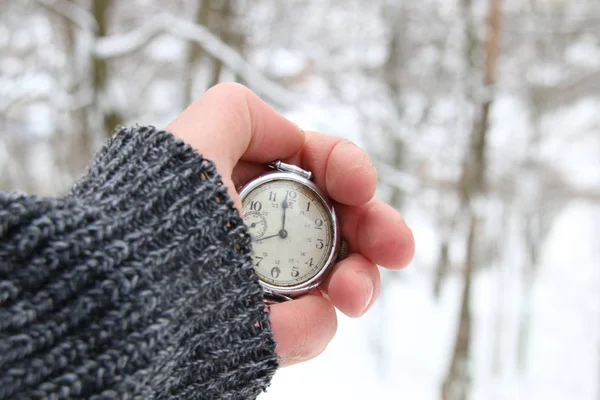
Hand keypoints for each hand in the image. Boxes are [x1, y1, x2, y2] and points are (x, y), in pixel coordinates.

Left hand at [166, 83, 413, 366]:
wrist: (123, 298)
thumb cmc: (156, 214)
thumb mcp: (194, 139)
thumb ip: (241, 114)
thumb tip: (292, 137)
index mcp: (255, 188)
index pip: (318, 171)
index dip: (348, 170)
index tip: (358, 186)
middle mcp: (269, 235)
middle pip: (346, 228)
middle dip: (378, 232)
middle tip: (396, 247)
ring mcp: (271, 287)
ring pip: (343, 284)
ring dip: (358, 284)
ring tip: (351, 294)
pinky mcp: (266, 335)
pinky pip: (310, 331)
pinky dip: (309, 327)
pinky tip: (291, 324)